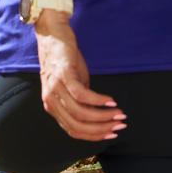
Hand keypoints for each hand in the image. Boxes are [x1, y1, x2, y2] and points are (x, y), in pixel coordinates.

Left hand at [35, 18, 123, 140]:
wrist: (52, 36)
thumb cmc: (65, 62)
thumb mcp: (73, 86)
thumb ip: (83, 102)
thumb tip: (100, 114)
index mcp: (53, 108)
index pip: (74, 131)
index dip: (94, 136)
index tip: (112, 134)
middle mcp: (51, 102)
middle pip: (77, 126)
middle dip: (102, 129)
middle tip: (120, 125)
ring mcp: (55, 89)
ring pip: (80, 113)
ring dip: (103, 116)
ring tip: (119, 114)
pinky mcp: (63, 75)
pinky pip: (81, 95)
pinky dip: (98, 100)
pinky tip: (111, 101)